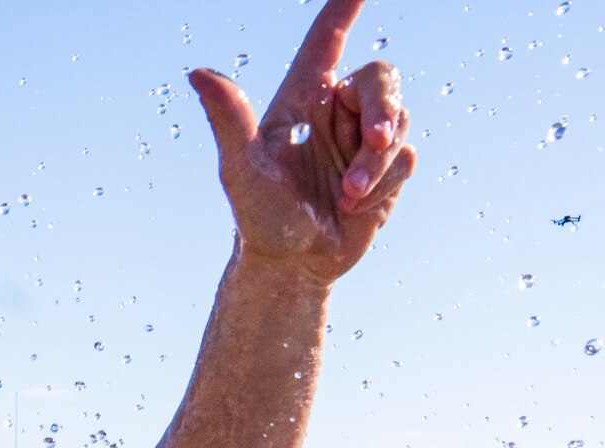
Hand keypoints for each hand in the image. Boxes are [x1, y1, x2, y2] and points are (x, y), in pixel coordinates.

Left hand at [191, 0, 413, 282]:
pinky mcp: (387, 167)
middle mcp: (335, 111)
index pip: (327, 39)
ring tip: (345, 195)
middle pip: (380, 78)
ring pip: (398, 120)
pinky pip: (408, 157)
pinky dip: (383, 183)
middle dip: (380, 111)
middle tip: (373, 143)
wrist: (292, 265)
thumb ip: (229, 118)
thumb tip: (197, 73)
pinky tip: (354, 205)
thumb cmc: (258, 216)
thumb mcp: (240, 168)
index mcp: (300, 99)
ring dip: (376, 161)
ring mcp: (362, 137)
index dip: (344, 8)